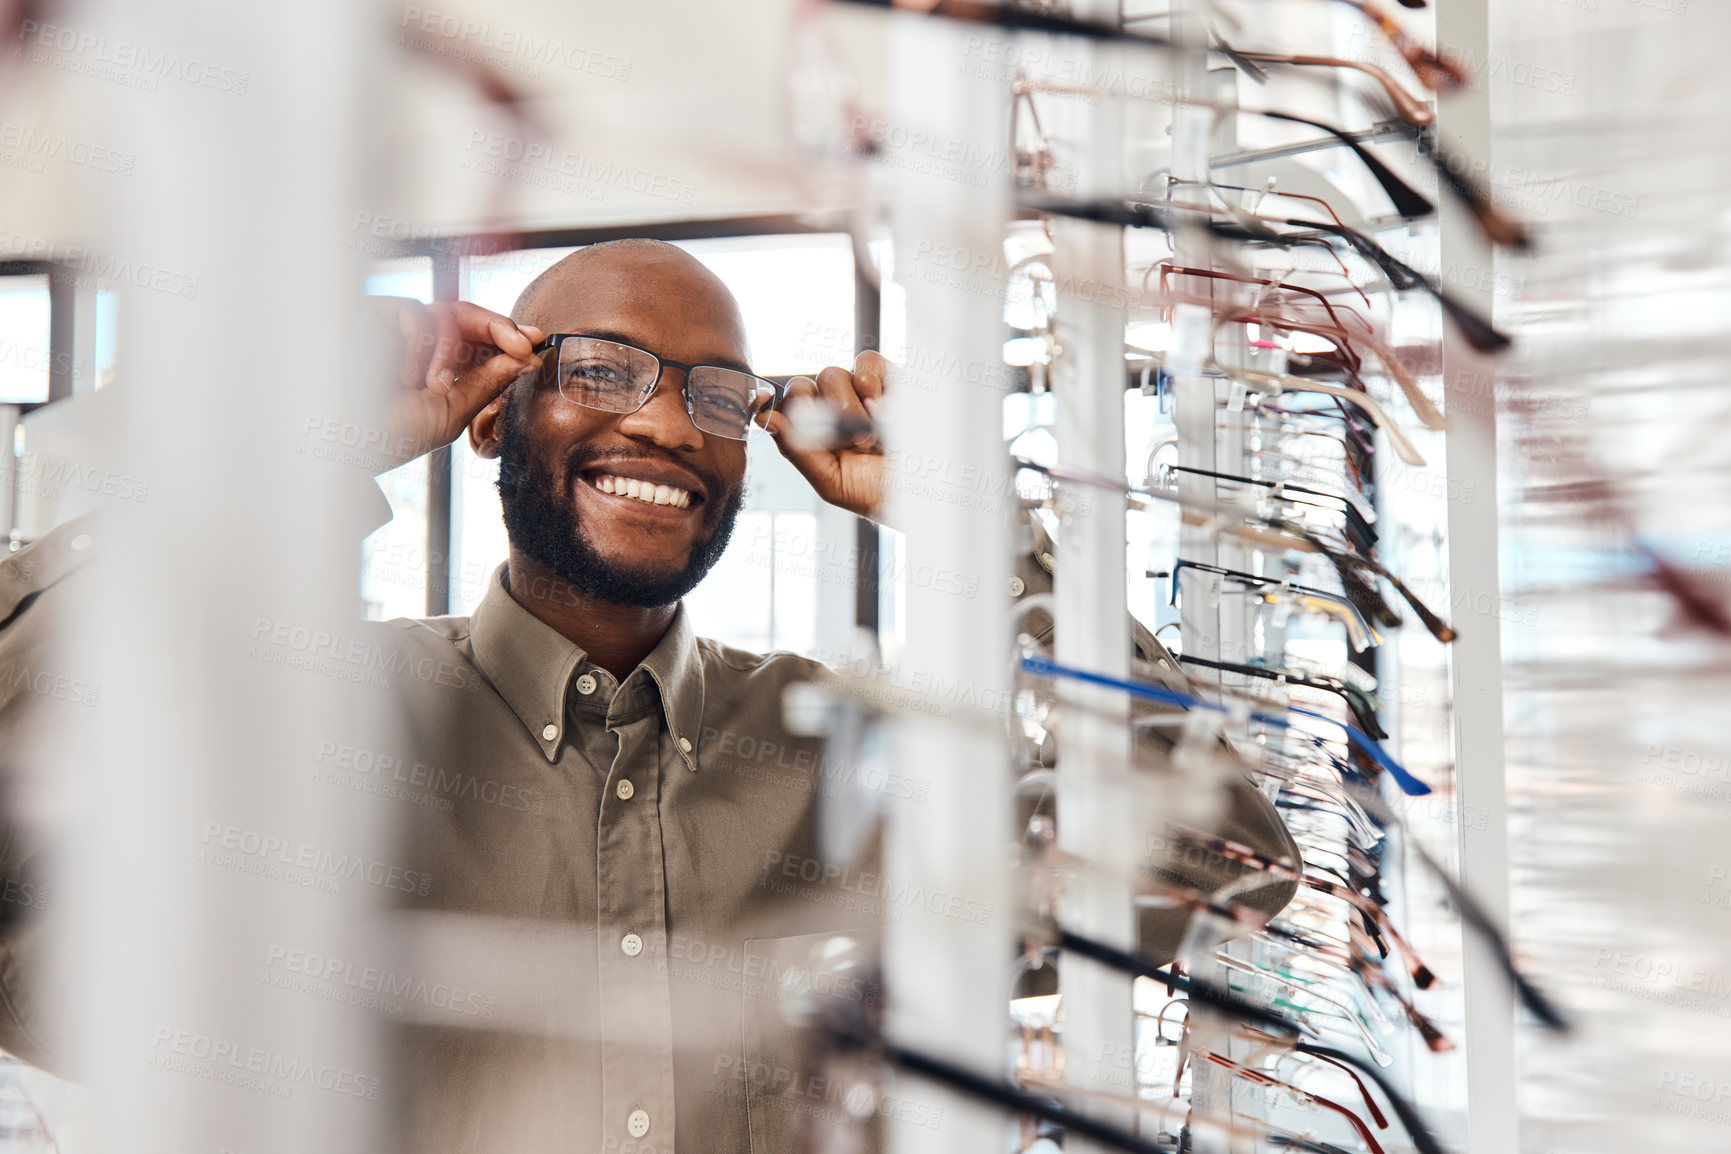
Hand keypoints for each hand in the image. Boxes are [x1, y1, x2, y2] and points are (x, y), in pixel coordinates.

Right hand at [370, 297, 544, 467]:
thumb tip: (527, 357)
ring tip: (434, 386)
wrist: (332, 441)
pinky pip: (416, 312)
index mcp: (441, 373)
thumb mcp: (449, 413)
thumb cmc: (385, 436)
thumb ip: (487, 382)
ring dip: (450, 351)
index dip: (511, 339)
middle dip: (500, 327)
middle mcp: (420, 349)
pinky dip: (420, 342)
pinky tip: (408, 375)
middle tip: (523, 343)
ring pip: (447, 314)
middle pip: (469, 319)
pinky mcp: (373, 317)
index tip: (538, 343)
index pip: (482, 346)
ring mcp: (397, 331)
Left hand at [765, 350, 888, 521]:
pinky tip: (883, 409)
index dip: (784, 408)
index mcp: (816, 433)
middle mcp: (835, 409)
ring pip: (830, 375)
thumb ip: (796, 450)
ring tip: (872, 436)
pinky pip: (866, 362)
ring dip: (849, 408)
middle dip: (820, 416)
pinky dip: (870, 383)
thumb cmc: (882, 491)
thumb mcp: (832, 481)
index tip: (790, 420)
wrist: (929, 489)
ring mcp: (861, 391)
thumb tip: (763, 418)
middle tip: (846, 443)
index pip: (785, 405)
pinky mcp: (890, 377)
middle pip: (803, 387)